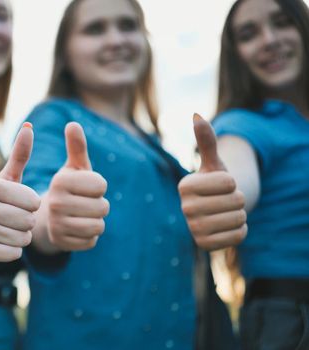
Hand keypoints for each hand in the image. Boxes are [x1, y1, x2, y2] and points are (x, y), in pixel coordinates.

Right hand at [0, 124, 40, 263]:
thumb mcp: (6, 178)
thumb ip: (19, 154)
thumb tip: (29, 127)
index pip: (33, 201)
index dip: (31, 206)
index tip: (18, 205)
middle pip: (29, 221)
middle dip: (26, 223)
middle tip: (12, 221)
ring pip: (23, 238)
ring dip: (20, 238)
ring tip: (6, 232)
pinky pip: (14, 254)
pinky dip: (12, 251)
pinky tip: (0, 244)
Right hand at [45, 122, 108, 250]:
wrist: (49, 217)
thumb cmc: (69, 188)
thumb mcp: (74, 168)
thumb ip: (76, 147)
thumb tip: (72, 124)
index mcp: (60, 181)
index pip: (101, 185)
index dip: (99, 186)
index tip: (85, 187)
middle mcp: (55, 203)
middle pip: (103, 207)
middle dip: (99, 206)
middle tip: (84, 204)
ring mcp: (56, 224)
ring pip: (99, 226)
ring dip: (96, 221)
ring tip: (82, 216)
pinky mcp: (61, 242)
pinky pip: (91, 241)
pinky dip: (89, 236)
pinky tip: (77, 229)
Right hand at [178, 113, 246, 250]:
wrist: (213, 212)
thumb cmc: (214, 184)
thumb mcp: (213, 163)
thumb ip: (206, 141)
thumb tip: (197, 115)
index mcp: (185, 186)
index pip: (229, 182)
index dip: (232, 182)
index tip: (220, 186)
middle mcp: (185, 208)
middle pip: (236, 201)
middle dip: (238, 200)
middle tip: (225, 201)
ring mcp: (193, 228)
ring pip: (238, 218)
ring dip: (239, 215)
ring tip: (225, 213)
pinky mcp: (204, 245)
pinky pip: (238, 236)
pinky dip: (239, 231)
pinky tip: (226, 227)